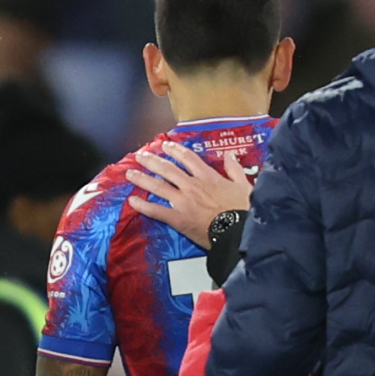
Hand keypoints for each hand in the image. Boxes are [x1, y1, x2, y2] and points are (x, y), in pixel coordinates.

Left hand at [123, 143, 255, 248]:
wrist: (239, 230)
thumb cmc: (244, 210)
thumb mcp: (244, 185)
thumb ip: (235, 170)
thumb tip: (231, 156)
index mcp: (208, 176)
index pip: (188, 158)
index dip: (175, 150)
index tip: (165, 145)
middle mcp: (192, 185)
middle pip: (168, 169)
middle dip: (152, 161)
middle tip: (140, 156)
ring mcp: (183, 201)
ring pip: (158, 186)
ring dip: (143, 179)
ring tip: (130, 173)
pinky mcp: (178, 218)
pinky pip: (157, 210)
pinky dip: (143, 206)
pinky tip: (132, 202)